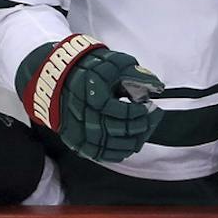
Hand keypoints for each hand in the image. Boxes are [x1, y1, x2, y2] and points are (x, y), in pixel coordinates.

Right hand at [18, 35, 163, 161]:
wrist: (58, 75)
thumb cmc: (90, 67)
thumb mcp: (115, 63)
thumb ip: (137, 74)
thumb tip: (158, 87)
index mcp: (91, 94)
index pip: (120, 112)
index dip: (138, 112)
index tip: (148, 106)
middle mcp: (83, 115)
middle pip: (117, 130)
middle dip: (139, 126)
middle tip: (152, 118)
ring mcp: (78, 130)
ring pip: (109, 146)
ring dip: (131, 141)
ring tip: (143, 131)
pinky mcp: (76, 140)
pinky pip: (99, 154)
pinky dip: (117, 153)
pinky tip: (129, 145)